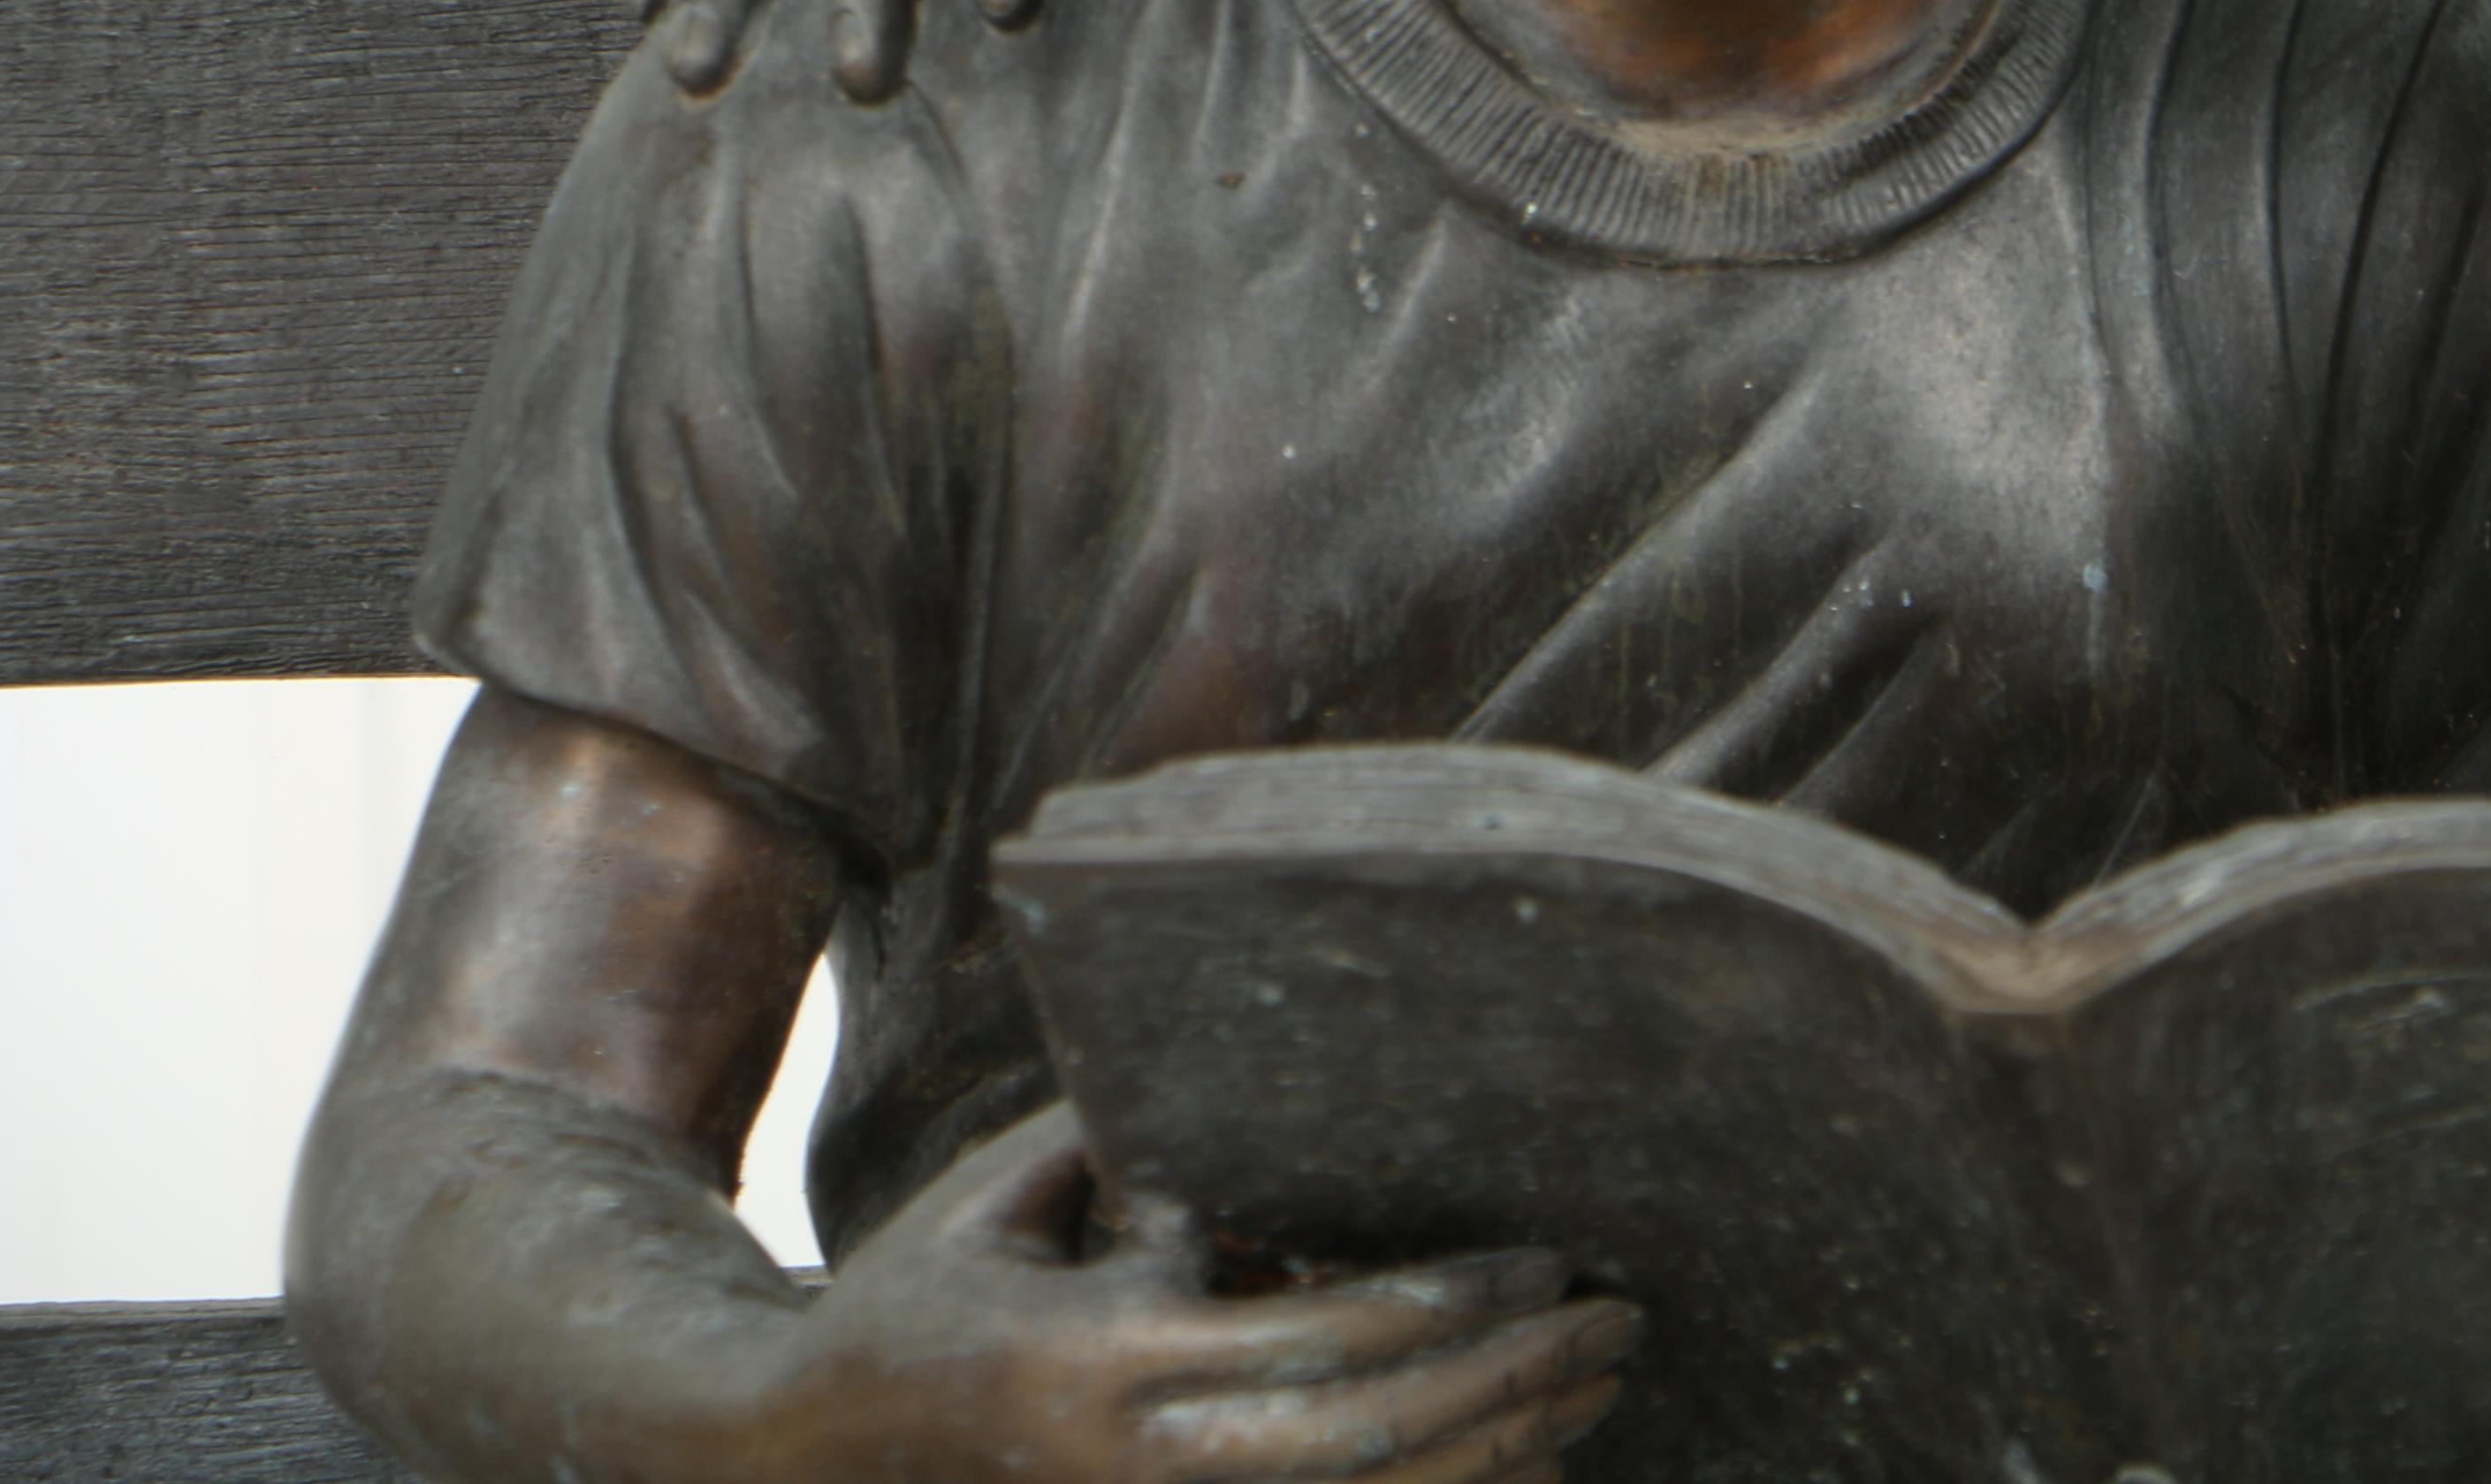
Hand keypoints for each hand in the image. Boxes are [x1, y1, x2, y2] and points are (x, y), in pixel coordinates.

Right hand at [753, 1106, 1635, 1483]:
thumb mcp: (1012, 1195)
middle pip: (1378, 1440)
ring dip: (1503, 1454)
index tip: (1549, 1256)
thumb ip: (1149, 1158)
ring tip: (1598, 1387)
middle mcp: (1144, 1465)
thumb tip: (1295, 1114)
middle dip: (1517, 1383)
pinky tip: (1522, 1466)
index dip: (1454, 1304)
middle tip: (1621, 1319)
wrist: (796, 1457)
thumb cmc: (915, 1291)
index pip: (1326, 1340)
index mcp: (1105, 1361)